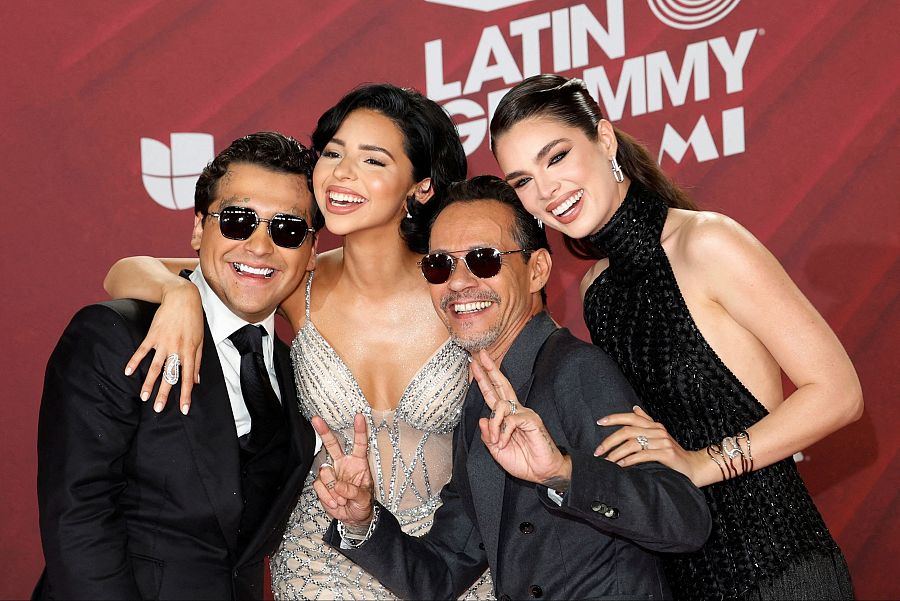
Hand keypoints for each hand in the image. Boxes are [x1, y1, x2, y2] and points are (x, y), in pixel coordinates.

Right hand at [124, 282, 202, 414]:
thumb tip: (197, 380)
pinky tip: (127, 372)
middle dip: (164, 394)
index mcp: (190, 352)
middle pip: (170, 376)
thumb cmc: (193, 320)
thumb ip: (198, 361)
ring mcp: (164, 343)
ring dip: (148, 383)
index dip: (186, 395)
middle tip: (158, 409)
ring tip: (143, 397)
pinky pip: (142, 351)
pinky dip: (134, 361)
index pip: (188, 378)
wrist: (182, 298)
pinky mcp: (152, 335)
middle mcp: (177, 349)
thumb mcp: (200, 340)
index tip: (184, 410)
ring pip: (155, 367)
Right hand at [312, 414, 374, 527]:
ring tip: (342, 499)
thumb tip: (338, 485)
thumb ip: (353, 491)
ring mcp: (331, 473)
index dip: (360, 430)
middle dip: (324, 431)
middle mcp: (343, 464)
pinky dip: (327, 496)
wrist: (353, 518)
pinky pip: (318, 485)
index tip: (359, 417)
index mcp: (358, 463)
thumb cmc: (363, 504)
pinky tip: (335, 502)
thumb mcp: (364, 499)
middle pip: (332, 445)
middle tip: (316, 420)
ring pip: (325, 472)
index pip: (359, 444)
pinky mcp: (322, 484)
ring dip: (333, 489)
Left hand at [470, 350, 570, 485]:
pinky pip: (510, 420)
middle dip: (489, 370)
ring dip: (493, 423)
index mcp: (507, 417)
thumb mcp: (497, 450)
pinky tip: (505, 442)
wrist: (542, 473)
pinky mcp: (531, 420)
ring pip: (500, 405)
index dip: (484, 380)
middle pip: (501, 385)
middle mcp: (516, 411)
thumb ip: (488, 435)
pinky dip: (503, 432)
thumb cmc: (522, 461)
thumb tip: (482, 419)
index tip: (475, 365)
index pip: (493, 394)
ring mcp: (525, 414)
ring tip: (496, 440)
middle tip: (480, 356)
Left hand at [595, 405, 705, 483]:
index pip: (630, 417)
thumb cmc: (673, 454)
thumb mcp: (659, 436)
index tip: (599, 422)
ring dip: (616, 453)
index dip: (614, 418)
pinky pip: (643, 455)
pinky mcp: (667, 453)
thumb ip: (646, 422)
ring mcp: (663, 441)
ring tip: (607, 462)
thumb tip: (634, 408)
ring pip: (633, 443)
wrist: (694, 467)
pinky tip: (621, 465)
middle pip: (627, 431)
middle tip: (598, 452)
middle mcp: (658, 430)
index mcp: (654, 425)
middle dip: (609, 441)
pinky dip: (630, 460)